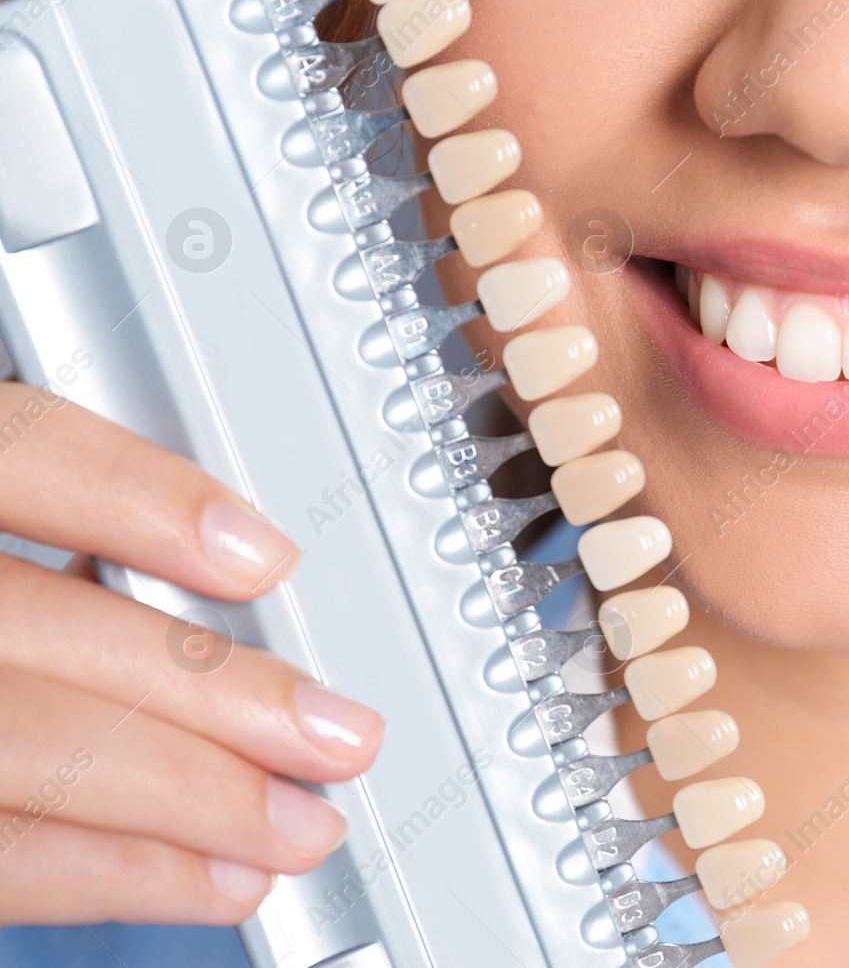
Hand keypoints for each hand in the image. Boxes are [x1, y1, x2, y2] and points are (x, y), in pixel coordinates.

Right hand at [0, 382, 384, 925]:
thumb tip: (221, 571)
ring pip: (23, 754)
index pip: (15, 450)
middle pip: (37, 628)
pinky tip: (203, 878)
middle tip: (336, 734)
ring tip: (295, 830)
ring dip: (183, 806)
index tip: (264, 555)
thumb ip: (50, 521)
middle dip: (209, 692)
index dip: (145, 501)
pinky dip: (106, 878)